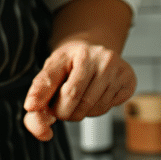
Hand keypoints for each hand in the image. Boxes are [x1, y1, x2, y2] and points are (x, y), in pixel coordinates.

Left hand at [22, 39, 136, 141]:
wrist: (96, 47)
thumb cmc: (71, 62)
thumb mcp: (52, 68)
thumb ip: (40, 88)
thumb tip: (30, 107)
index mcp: (80, 54)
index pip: (65, 89)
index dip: (49, 102)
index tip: (33, 108)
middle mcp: (103, 59)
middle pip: (78, 102)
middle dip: (65, 112)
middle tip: (62, 106)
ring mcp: (119, 70)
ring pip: (95, 109)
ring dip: (82, 113)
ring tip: (79, 98)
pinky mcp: (129, 81)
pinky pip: (110, 108)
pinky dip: (97, 109)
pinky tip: (95, 95)